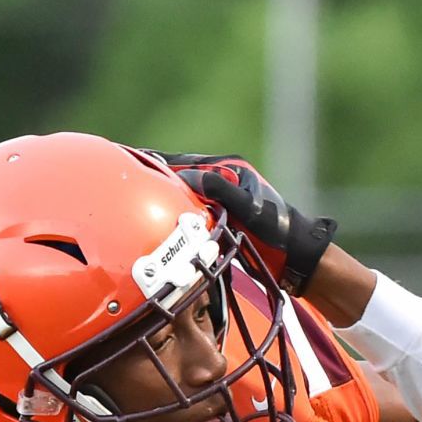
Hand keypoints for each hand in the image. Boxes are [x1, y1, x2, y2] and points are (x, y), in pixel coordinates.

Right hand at [149, 151, 335, 294]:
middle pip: (179, 181)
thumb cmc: (280, 231)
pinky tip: (156, 227)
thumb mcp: (250, 208)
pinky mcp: (218, 224)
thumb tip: (188, 178)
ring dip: (163, 204)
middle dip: (156, 183)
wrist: (297, 259)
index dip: (159, 163)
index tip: (132, 162)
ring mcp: (218, 205)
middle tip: (125, 186)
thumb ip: (220, 191)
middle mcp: (222, 185)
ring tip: (134, 205)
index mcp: (229, 172)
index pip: (187, 164)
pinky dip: (174, 222)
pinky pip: (189, 219)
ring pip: (182, 202)